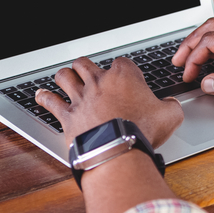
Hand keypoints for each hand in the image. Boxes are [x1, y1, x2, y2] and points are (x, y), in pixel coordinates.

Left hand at [35, 56, 183, 147]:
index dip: (124, 69)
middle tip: (89, 72)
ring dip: (65, 76)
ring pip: (64, 75)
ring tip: (66, 77)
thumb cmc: (142, 131)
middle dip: (86, 66)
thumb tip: (171, 106)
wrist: (118, 150)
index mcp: (124, 76)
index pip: (122, 62)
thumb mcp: (170, 117)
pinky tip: (41, 96)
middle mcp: (99, 82)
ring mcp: (80, 97)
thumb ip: (171, 107)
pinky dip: (45, 97)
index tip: (127, 77)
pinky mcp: (67, 115)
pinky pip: (50, 101)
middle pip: (85, 63)